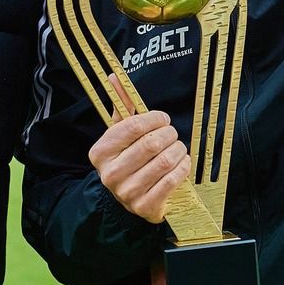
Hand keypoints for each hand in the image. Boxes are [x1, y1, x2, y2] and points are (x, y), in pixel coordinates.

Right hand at [90, 76, 191, 222]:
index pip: (133, 126)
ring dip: (178, 151)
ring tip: (178, 148)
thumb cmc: (127, 159)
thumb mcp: (121, 135)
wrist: (128, 199)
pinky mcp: (145, 206)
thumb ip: (121, 107)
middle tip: (172, 134)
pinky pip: (172, 180)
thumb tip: (115, 77)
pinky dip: (183, 168)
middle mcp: (110, 173)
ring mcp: (127, 192)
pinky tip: (182, 163)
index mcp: (100, 152)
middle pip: (151, 144)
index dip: (154, 119)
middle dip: (169, 134)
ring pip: (164, 161)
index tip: (163, 119)